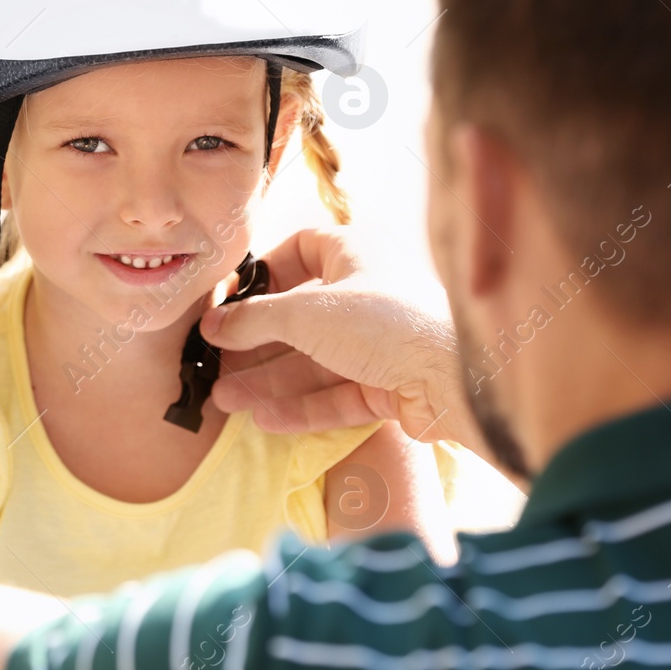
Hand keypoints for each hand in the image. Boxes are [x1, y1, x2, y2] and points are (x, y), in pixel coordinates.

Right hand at [202, 228, 483, 452]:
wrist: (458, 377)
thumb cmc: (384, 323)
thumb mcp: (305, 313)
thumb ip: (253, 320)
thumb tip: (213, 325)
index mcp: (355, 254)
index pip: (301, 250)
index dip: (264, 274)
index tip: (230, 301)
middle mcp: (370, 294)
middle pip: (302, 316)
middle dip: (257, 342)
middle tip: (216, 361)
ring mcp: (382, 343)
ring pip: (316, 360)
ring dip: (271, 380)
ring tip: (227, 399)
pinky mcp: (392, 385)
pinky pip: (337, 393)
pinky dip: (302, 406)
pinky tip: (265, 419)